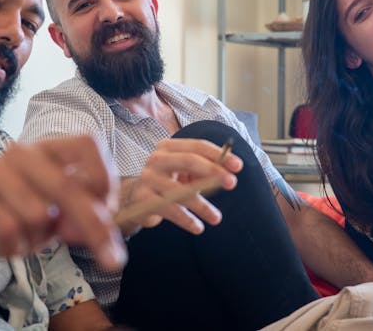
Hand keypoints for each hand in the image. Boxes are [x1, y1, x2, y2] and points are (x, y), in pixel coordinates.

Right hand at [0, 135, 125, 270]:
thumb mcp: (60, 213)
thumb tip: (95, 227)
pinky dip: (14, 246)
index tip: (109, 211)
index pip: (88, 144)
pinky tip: (4, 242)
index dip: (104, 178)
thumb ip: (83, 215)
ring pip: (38, 214)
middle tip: (113, 261)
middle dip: (94, 227)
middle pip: (67, 186)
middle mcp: (24, 153)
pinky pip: (8, 230)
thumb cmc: (19, 212)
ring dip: (38, 238)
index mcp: (50, 149)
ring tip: (25, 235)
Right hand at [118, 138, 241, 234]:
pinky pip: (170, 209)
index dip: (218, 155)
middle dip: (213, 171)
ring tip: (216, 218)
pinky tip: (198, 227)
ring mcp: (148, 178)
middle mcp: (157, 159)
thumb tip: (230, 170)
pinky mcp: (143, 199)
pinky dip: (187, 219)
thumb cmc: (167, 182)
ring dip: (202, 205)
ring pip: (181, 190)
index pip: (197, 146)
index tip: (238, 166)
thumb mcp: (185, 173)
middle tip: (232, 183)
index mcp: (168, 147)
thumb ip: (205, 169)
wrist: (134, 199)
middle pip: (189, 161)